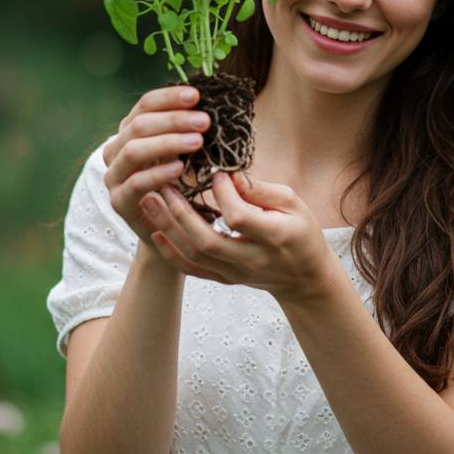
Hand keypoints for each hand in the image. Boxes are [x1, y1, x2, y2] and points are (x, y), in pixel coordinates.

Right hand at [102, 85, 208, 248]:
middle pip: (138, 125)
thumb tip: (208, 104)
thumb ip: (188, 131)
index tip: (197, 95)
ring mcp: (114, 177)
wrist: (170, 231)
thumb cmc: (181, 186)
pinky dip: (158, 173)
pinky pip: (136, 183)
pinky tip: (180, 168)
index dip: (169, 97)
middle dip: (173, 119)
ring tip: (197, 141)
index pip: (145, 105)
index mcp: (130, 132)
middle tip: (204, 121)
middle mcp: (116, 150)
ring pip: (133, 151)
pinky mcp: (120, 202)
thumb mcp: (185, 154)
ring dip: (167, 142)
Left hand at [139, 171, 340, 304]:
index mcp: (274, 236)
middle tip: (164, 186)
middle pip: (207, 241)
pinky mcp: (225, 280)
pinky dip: (171, 253)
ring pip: (194, 256)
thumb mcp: (293, 204)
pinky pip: (192, 270)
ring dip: (169, 228)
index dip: (223, 194)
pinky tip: (156, 233)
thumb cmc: (301, 231)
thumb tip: (229, 174)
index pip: (239, 216)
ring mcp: (236, 273)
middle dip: (180, 213)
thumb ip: (261, 190)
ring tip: (150, 201)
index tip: (214, 173)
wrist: (304, 277)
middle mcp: (252, 259)